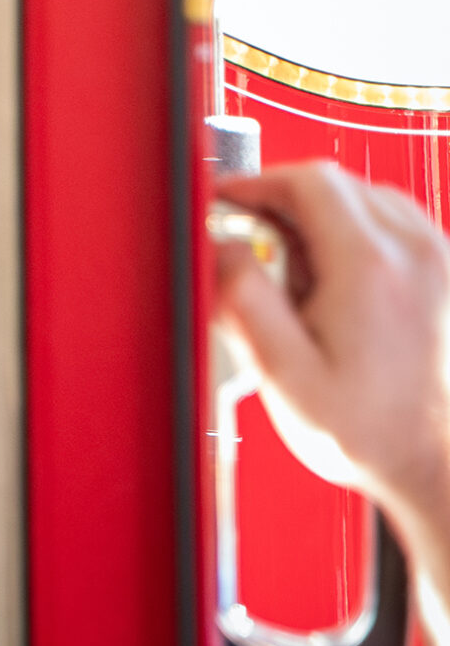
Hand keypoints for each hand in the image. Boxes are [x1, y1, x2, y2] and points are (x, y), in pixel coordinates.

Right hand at [215, 163, 449, 524]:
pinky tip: (335, 275)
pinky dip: (356, 232)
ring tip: (295, 267)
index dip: (255, 182)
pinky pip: (397, 225)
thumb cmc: (368, 432)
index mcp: (368, 268)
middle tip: (250, 241)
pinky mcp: (447, 278)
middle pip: (337, 184)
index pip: (309, 181)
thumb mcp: (282, 374)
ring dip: (322, 216)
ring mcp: (438, 264)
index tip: (226, 199)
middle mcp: (414, 255)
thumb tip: (218, 247)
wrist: (434, 463)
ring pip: (369, 199)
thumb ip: (243, 300)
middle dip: (283, 202)